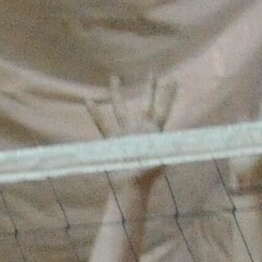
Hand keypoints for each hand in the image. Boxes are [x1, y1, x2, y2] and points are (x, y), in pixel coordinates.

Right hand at [87, 74, 179, 189]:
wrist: (130, 188)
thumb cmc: (145, 179)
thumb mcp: (155, 165)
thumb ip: (159, 156)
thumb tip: (165, 150)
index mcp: (154, 133)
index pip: (163, 110)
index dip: (168, 96)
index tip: (173, 80)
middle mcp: (140, 128)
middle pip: (146, 103)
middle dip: (149, 88)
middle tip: (152, 73)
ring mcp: (126, 132)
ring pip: (121, 108)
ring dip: (117, 93)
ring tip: (114, 77)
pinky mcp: (113, 140)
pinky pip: (102, 123)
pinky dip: (95, 113)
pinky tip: (88, 100)